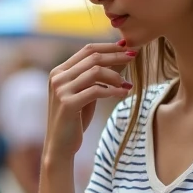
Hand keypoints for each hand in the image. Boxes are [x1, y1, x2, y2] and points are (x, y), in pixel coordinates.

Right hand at [44, 43, 134, 158]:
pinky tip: (124, 93)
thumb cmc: (75, 120)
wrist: (60, 145)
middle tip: (134, 56)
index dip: (108, 47)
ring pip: (95, 71)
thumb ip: (94, 78)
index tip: (126, 47)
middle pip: (93, 58)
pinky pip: (96, 91)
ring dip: (116, 75)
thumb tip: (118, 60)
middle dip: (116, 56)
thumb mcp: (83, 94)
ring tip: (127, 82)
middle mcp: (58, 77)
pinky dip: (113, 90)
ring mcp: (61, 90)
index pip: (87, 50)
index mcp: (59, 71)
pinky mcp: (68, 104)